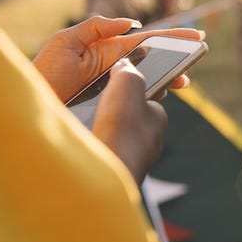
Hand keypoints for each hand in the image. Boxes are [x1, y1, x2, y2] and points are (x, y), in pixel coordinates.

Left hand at [33, 15, 203, 102]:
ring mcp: (116, 89)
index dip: (171, 36)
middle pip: (155, 61)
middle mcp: (116, 69)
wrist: (30, 106)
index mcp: (108, 50)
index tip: (195, 35)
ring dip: (169, 80)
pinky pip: (138, 100)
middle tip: (195, 60)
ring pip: (150, 81)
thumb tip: (131, 24)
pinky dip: (152, 97)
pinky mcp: (113, 107)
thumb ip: (95, 27)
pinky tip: (161, 96)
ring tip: (182, 82)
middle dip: (177, 59)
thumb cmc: (45, 73)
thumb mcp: (65, 42)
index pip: (146, 40)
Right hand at [91, 58, 167, 182]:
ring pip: (116, 140)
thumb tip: (124, 66)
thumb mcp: (128, 81)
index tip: (113, 87)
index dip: (130, 91)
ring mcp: (133, 161)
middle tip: (95, 107)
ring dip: (102, 132)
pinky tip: (82, 144)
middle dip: (113, 114)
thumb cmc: (121, 125)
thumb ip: (128, 70)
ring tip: (85, 125)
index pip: (147, 100)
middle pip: (130, 121)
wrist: (106, 168)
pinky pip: (104, 155)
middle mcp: (150, 143)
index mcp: (158, 120)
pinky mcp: (115, 175)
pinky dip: (94, 149)